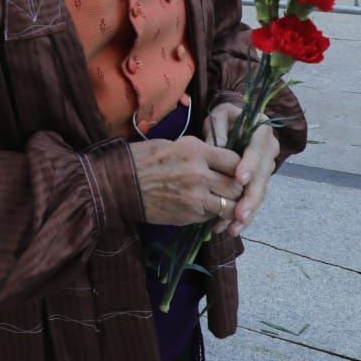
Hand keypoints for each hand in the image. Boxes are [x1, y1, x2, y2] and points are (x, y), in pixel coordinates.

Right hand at [128, 135, 244, 226]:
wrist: (120, 184)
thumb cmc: (145, 159)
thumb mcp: (175, 145)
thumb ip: (201, 152)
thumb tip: (222, 157)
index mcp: (196, 152)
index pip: (235, 161)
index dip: (240, 166)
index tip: (236, 169)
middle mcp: (199, 174)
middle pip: (237, 186)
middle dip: (238, 188)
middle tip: (234, 188)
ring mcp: (194, 198)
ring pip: (230, 206)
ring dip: (230, 205)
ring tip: (224, 202)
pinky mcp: (188, 215)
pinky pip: (211, 216)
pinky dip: (212, 214)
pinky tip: (205, 208)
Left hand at [206, 104, 279, 237]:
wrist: (234, 122)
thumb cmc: (225, 118)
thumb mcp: (218, 117)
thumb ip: (218, 130)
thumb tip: (219, 148)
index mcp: (262, 131)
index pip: (256, 149)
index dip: (249, 164)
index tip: (239, 179)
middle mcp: (269, 150)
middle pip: (261, 177)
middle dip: (250, 198)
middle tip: (239, 214)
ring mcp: (266, 167)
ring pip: (259, 192)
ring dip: (247, 212)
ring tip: (234, 227)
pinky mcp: (259, 181)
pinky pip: (253, 199)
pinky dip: (243, 215)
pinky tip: (231, 228)